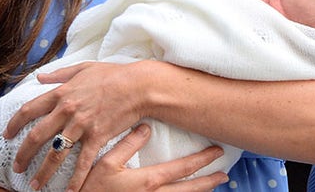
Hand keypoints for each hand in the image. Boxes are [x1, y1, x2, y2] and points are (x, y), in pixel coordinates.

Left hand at [6, 61, 151, 190]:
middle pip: (36, 136)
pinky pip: (82, 162)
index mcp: (61, 93)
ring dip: (43, 172)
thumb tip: (39, 77)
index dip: (14, 124)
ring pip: (55, 154)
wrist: (138, 86)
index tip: (7, 134)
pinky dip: (76, 179)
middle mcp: (67, 110)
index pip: (28, 110)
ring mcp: (81, 125)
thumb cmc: (113, 75)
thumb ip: (59, 74)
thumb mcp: (83, 68)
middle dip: (23, 155)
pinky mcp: (97, 137)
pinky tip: (69, 191)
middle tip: (17, 167)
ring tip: (35, 184)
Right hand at [82, 124, 228, 190]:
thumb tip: (146, 128)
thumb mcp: (105, 163)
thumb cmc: (90, 190)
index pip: (183, 168)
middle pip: (191, 189)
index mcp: (148, 181)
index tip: (216, 152)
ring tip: (211, 186)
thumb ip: (128, 145)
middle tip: (224, 174)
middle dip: (209, 181)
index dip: (202, 160)